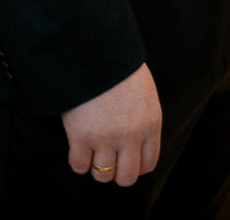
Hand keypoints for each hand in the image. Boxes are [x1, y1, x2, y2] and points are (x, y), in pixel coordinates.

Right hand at [62, 63, 161, 186]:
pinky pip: (79, 166)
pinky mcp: (81, 137)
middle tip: (109, 160)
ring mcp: (106, 138)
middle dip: (118, 172)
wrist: (97, 52)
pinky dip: (78, 161)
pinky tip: (79, 147)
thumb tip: (136, 145)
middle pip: (127, 177)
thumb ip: (144, 121)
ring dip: (97, 167)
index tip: (127, 161)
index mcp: (150, 123)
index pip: (149, 164)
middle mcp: (131, 135)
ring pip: (103, 175)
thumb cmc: (121, 69)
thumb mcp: (145, 94)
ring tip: (93, 152)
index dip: (136, 167)